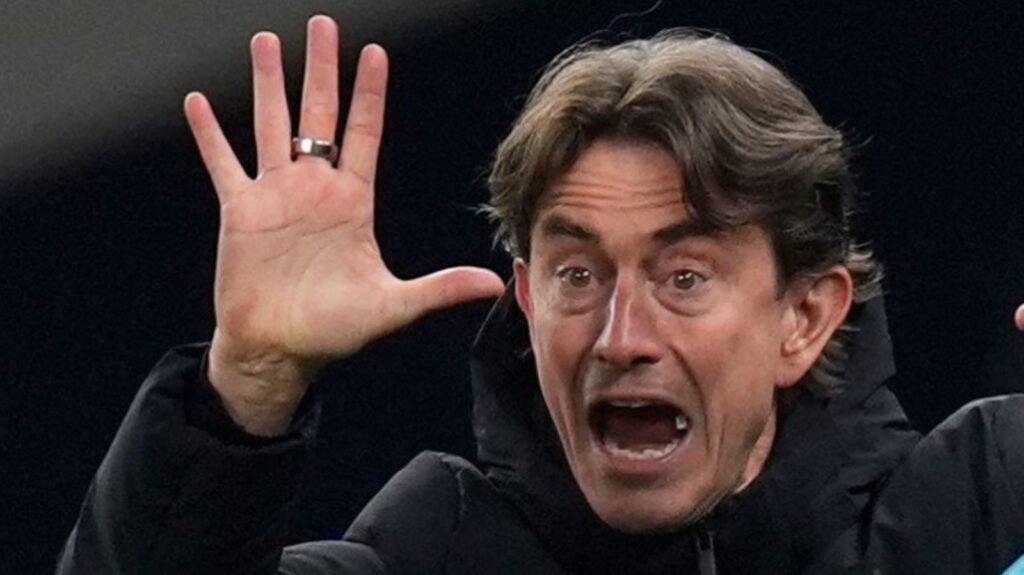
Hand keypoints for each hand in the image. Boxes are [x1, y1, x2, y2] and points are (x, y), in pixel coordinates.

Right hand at [183, 16, 504, 434]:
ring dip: (268, 84)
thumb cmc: (334, 332)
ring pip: (270, 125)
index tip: (375, 52)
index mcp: (353, 202)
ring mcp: (275, 196)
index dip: (369, 93)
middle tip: (323, 24)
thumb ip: (439, 290)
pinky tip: (198, 100)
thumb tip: (496, 286)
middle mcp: (315, 190)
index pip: (365, 133)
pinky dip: (210, 133)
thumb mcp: (392, 306)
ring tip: (266, 42)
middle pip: (319, 115)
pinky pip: (223, 162)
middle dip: (322, 69)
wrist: (279, 351)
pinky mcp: (239, 212)